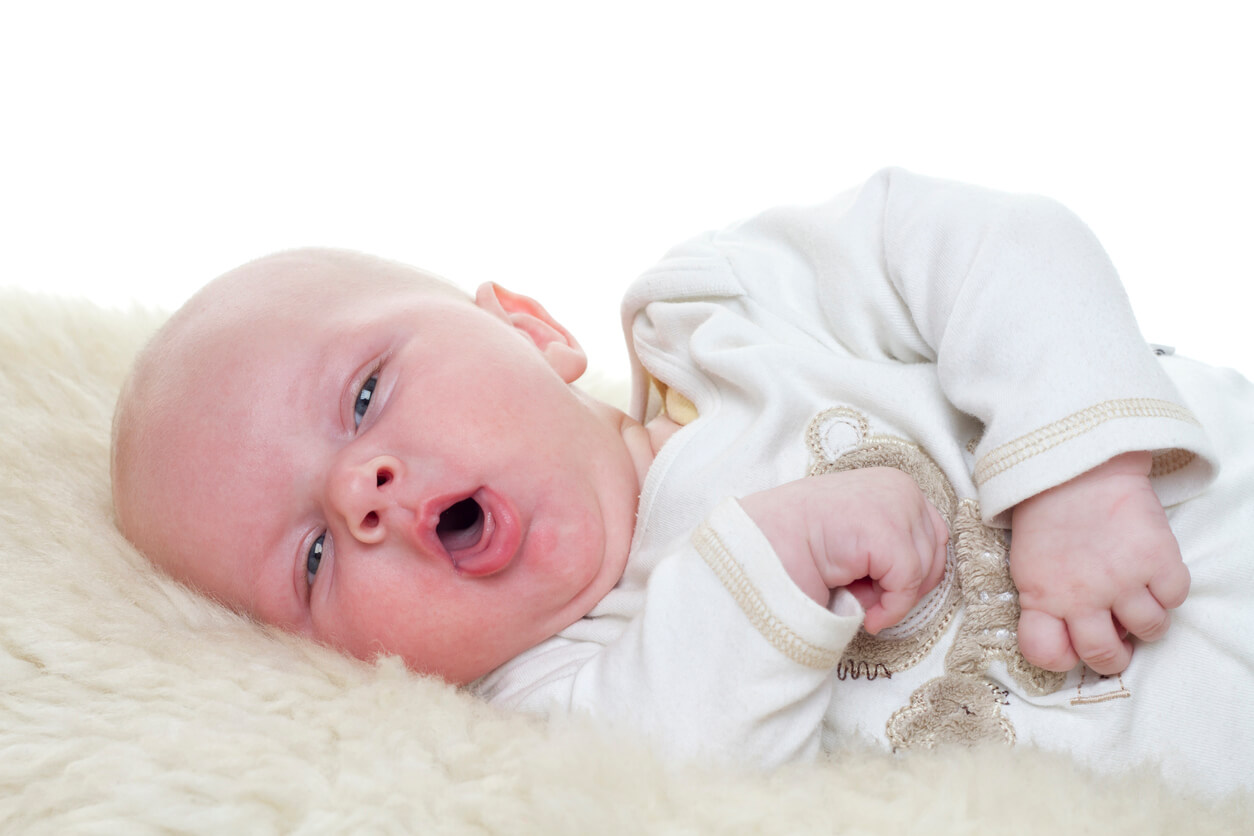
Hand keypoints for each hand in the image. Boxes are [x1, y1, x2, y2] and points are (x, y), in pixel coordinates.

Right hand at [740, 469, 948, 633]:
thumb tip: (917, 581)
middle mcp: (898, 486)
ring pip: (923, 569)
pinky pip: (908, 582)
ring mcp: (893, 504)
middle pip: (936, 551)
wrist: (757, 548)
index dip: (915, 572)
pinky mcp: (884, 529)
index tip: (884, 592)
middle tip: (871, 600)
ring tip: (858, 600)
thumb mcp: (857, 538)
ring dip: (894, 597)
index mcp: (892, 483)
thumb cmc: (798, 548)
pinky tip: (865, 614)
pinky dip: (891, 607)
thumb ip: (890, 546)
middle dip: (907, 585)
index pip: (933, 533)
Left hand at [1009, 451, 1188, 674]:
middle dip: (1113, 656)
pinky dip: (1168, 589)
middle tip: (1117, 639)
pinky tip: (1151, 571)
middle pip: (1103, 656)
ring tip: (1135, 596)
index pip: (1045, 653)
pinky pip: (1175, 598)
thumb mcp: (1028, 563)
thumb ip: (1046, 602)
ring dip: (1146, 619)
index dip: (1062, 657)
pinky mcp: (1157, 559)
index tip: (1072, 647)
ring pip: (1151, 630)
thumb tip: (1079, 634)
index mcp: (1041, 596)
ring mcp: (1122, 579)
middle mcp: (1081, 596)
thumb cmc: (1048, 516)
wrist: (1076, 466)